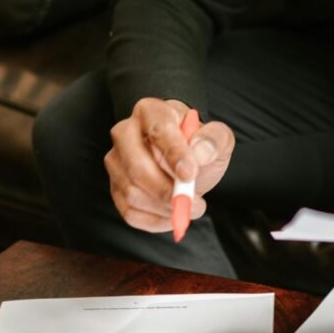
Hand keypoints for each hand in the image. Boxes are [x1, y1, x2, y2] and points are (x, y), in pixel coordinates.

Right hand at [105, 97, 235, 233]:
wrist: (187, 161)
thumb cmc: (199, 145)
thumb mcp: (218, 137)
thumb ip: (215, 138)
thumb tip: (200, 151)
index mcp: (150, 111)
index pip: (158, 130)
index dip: (174, 153)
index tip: (190, 173)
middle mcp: (125, 133)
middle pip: (136, 166)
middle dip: (166, 190)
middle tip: (194, 203)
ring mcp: (116, 161)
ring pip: (131, 192)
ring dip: (164, 208)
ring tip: (189, 207)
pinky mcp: (115, 187)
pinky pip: (129, 212)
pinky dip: (155, 221)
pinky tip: (173, 216)